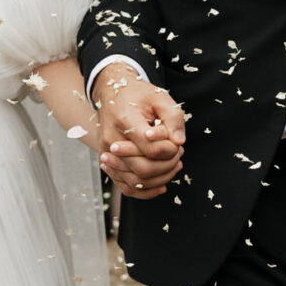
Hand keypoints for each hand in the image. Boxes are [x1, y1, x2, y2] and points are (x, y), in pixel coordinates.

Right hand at [95, 68, 186, 196]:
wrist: (112, 95)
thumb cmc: (138, 96)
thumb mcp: (160, 97)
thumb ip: (173, 117)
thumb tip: (178, 142)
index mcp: (125, 120)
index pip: (151, 148)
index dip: (170, 150)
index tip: (179, 143)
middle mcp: (111, 139)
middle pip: (142, 168)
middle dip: (167, 166)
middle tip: (179, 154)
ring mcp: (106, 153)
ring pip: (135, 181)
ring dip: (160, 179)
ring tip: (174, 165)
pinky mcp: (107, 161)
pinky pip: (125, 186)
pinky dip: (144, 191)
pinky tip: (161, 186)